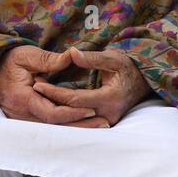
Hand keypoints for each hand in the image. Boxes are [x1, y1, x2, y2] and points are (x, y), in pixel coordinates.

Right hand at [0, 46, 92, 124]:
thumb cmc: (10, 61)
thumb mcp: (27, 55)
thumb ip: (49, 59)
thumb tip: (71, 56)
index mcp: (22, 99)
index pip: (52, 114)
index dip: (72, 113)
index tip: (91, 110)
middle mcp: (21, 115)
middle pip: (56, 128)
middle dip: (81, 126)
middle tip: (104, 124)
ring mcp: (22, 121)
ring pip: (53, 131)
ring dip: (77, 130)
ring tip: (100, 126)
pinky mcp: (25, 121)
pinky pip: (48, 129)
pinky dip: (67, 128)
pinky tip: (85, 127)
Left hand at [32, 46, 150, 128]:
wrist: (143, 82)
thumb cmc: (128, 68)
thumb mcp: (113, 58)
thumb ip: (92, 58)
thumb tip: (71, 53)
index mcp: (110, 98)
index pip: (74, 99)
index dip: (54, 92)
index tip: (37, 84)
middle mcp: (108, 114)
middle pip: (71, 113)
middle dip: (50, 102)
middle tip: (34, 90)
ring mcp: (107, 121)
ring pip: (75, 120)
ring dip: (56, 109)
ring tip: (39, 98)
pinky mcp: (104, 123)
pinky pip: (81, 121)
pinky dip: (66, 113)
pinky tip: (53, 104)